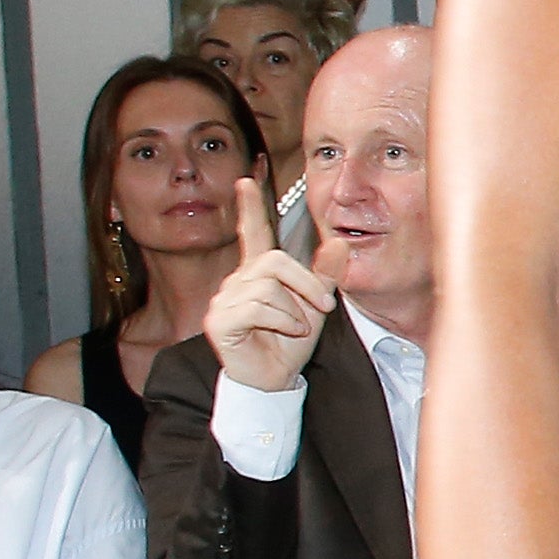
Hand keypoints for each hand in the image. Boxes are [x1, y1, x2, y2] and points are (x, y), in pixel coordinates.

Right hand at [206, 179, 337, 390]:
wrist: (276, 378)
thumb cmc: (291, 342)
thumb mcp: (316, 305)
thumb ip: (325, 275)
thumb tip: (339, 242)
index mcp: (258, 272)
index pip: (252, 233)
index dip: (250, 207)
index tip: (245, 180)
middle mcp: (237, 280)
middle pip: (273, 261)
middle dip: (306, 283)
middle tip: (323, 308)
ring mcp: (224, 299)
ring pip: (268, 286)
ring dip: (295, 308)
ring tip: (297, 327)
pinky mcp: (218, 320)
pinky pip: (257, 307)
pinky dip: (282, 320)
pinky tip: (286, 332)